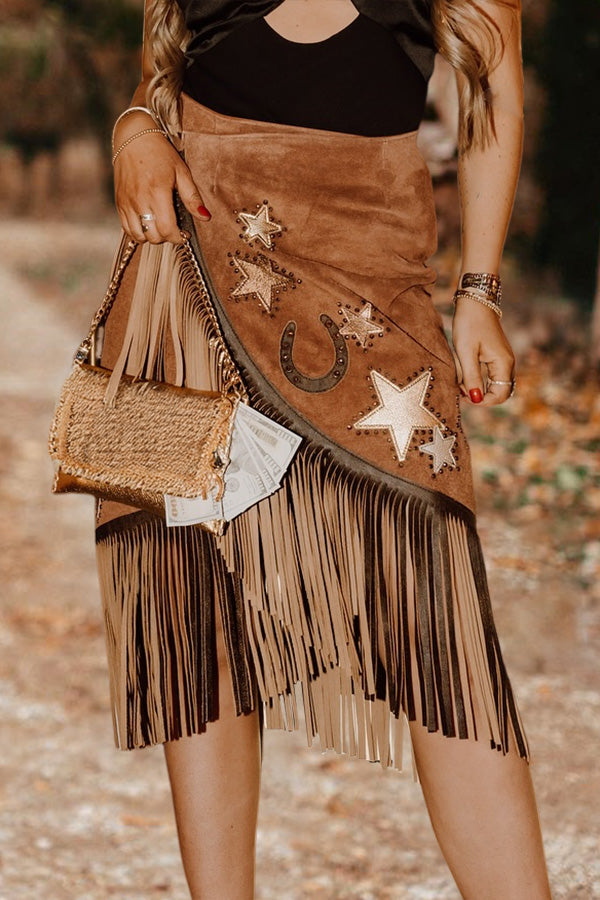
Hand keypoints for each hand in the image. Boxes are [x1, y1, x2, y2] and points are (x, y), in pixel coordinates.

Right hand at [113, 114, 210, 243]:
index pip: (167, 229)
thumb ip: (192, 198)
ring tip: (159, 226)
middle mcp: (140, 200)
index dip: (178, 237)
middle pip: (154, 236)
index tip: (183, 234)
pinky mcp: (119, 203)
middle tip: (173, 228)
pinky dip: (138, 232)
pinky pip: (127, 228)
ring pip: (139, 236)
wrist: (133, 138)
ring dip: (152, 236)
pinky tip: (147, 223)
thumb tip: (205, 217)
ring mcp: (127, 203)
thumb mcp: (181, 172)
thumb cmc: (159, 153)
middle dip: (166, 237)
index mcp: (157, 192)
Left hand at [452, 296, 515, 405]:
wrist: (475, 300)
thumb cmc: (469, 323)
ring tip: (460, 382)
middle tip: (461, 391)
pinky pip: (491, 376)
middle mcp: (508, 363)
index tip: (464, 395)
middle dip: (481, 396)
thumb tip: (476, 399)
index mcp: (503, 363)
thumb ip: (471, 377)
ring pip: (495, 385)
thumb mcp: (466, 352)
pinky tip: (464, 374)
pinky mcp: (496, 355)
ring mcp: (503, 359)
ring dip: (479, 388)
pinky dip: (479, 379)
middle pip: (500, 392)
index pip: (500, 395)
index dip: (482, 401)